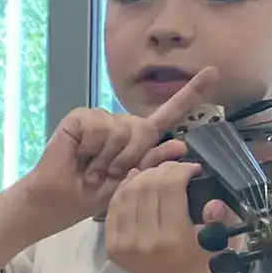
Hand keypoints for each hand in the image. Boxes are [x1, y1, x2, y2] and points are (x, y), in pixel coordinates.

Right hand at [18, 66, 215, 229]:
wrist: (58, 200)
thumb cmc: (91, 196)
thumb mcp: (130, 185)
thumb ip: (154, 165)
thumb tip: (179, 144)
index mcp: (137, 139)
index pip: (168, 114)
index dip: (190, 94)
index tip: (213, 72)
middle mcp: (122, 124)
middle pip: (144, 129)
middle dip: (130, 157)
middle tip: (107, 175)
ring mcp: (101, 118)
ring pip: (121, 130)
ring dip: (107, 158)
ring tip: (91, 169)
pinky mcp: (81, 117)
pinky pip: (99, 127)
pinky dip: (91, 148)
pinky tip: (80, 157)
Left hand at [105, 159, 231, 272]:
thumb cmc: (207, 260)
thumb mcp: (223, 240)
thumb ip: (222, 219)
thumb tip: (213, 204)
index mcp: (172, 239)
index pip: (170, 188)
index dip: (180, 170)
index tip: (192, 167)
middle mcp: (143, 242)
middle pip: (146, 187)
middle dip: (162, 169)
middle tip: (175, 167)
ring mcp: (124, 245)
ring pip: (127, 194)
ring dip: (143, 176)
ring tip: (159, 172)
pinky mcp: (112, 247)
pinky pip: (114, 208)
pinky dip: (124, 190)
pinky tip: (137, 180)